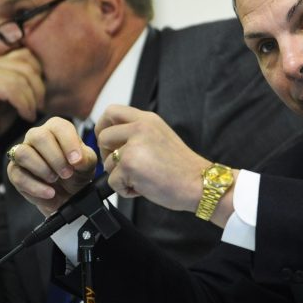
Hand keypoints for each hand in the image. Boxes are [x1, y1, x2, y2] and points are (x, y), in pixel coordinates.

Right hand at [0, 49, 44, 145]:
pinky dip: (24, 105)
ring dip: (32, 99)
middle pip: (28, 65)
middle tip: (40, 106)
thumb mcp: (16, 95)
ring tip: (31, 113)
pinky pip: (13, 90)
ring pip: (22, 79)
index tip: (40, 94)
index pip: (28, 55)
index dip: (40, 74)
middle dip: (39, 88)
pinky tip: (25, 116)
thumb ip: (26, 81)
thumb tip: (48, 74)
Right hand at [6, 116, 98, 216]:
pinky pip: (17, 175)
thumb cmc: (77, 172)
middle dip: (55, 158)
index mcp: (57, 129)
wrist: (69, 194)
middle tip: (67, 173)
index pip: (59, 127)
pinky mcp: (15, 171)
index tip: (76, 161)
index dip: (68, 143)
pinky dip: (35, 187)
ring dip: (41, 169)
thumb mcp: (87, 165)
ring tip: (55, 180)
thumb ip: (85, 159)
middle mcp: (36, 136)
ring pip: (23, 153)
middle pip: (38, 137)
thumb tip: (77, 159)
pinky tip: (49, 193)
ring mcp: (23, 152)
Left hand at [96, 105, 230, 217]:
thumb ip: (137, 133)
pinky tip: (143, 188)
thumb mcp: (160, 137)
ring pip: (107, 162)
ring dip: (119, 176)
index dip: (103, 127)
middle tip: (123, 166)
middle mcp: (140, 128)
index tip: (108, 142)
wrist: (199, 183)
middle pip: (103, 136)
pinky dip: (125, 190)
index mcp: (147, 119)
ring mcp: (134, 145)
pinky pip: (112, 181)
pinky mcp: (130, 164)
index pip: (112, 112)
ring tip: (141, 179)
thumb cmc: (182, 167)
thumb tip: (111, 140)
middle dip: (107, 155)